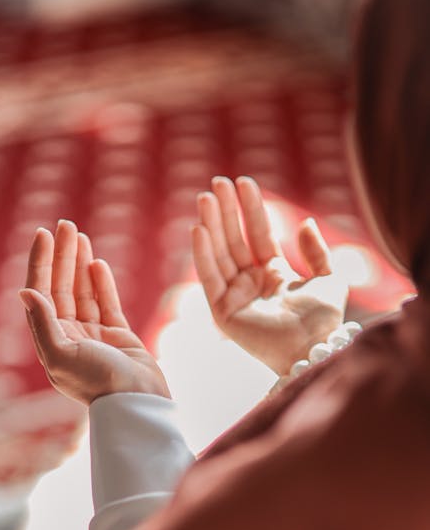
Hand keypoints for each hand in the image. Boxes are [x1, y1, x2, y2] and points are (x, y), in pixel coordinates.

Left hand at [19, 220, 169, 404]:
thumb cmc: (98, 382)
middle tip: (65, 224)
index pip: (40, 293)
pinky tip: (97, 263)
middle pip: (61, 287)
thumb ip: (43, 323)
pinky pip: (107, 303)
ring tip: (79, 234)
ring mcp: (94, 335)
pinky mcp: (118, 335)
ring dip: (80, 263)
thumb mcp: (61, 355)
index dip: (40, 263)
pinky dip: (102, 282)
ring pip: (84, 291)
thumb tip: (25, 291)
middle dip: (62, 256)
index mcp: (51, 341)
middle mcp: (69, 336)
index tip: (42, 234)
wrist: (136, 402)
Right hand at [192, 176, 347, 374]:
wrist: (312, 348)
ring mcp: (235, 297)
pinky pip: (210, 278)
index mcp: (274, 275)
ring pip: (219, 255)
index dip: (250, 209)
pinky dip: (203, 254)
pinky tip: (199, 229)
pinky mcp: (223, 312)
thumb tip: (306, 223)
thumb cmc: (323, 320)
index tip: (243, 182)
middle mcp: (251, 284)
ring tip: (205, 197)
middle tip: (217, 182)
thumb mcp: (329, 279)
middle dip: (226, 211)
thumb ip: (317, 252)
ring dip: (212, 225)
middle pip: (234, 240)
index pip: (257, 235)